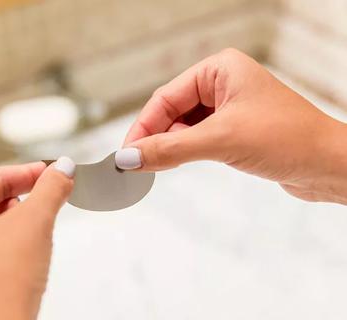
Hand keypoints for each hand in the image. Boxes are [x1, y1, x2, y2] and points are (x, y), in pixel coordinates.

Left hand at [0, 157, 75, 319]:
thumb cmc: (3, 284)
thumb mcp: (35, 222)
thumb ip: (51, 188)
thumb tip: (63, 169)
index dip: (28, 173)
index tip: (51, 172)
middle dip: (21, 199)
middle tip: (48, 198)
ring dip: (12, 221)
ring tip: (35, 229)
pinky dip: (1, 242)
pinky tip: (21, 251)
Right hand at [115, 48, 346, 204]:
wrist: (329, 166)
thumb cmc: (287, 139)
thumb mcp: (220, 141)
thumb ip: (170, 149)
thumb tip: (129, 157)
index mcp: (219, 69)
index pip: (166, 97)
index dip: (143, 126)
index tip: (125, 153)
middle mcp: (222, 84)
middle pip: (172, 111)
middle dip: (155, 138)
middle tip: (135, 164)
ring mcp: (228, 107)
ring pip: (183, 127)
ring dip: (169, 147)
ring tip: (153, 167)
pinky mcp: (234, 129)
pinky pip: (197, 138)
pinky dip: (183, 152)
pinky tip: (173, 164)